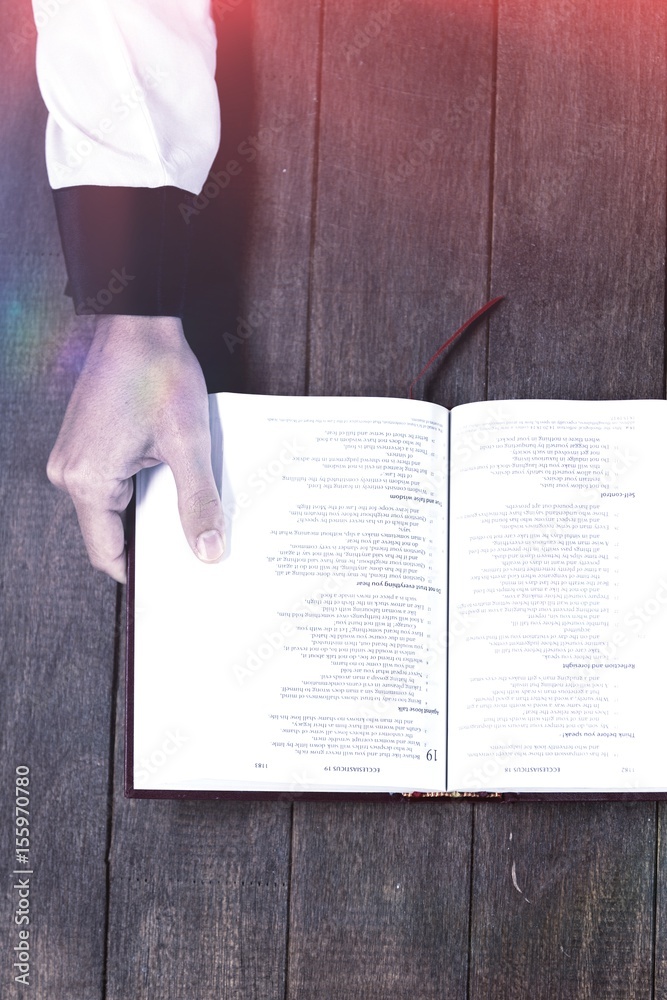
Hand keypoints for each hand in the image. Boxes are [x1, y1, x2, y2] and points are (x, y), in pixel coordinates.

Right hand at [47, 314, 224, 582]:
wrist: (138, 321)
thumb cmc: (158, 373)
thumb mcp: (189, 445)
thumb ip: (198, 503)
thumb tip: (207, 551)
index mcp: (86, 480)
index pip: (108, 552)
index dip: (139, 573)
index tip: (170, 586)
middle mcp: (69, 471)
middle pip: (110, 530)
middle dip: (149, 542)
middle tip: (190, 553)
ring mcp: (72, 455)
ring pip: (111, 505)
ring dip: (147, 512)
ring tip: (184, 516)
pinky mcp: (83, 441)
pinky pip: (108, 481)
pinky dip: (138, 488)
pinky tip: (169, 485)